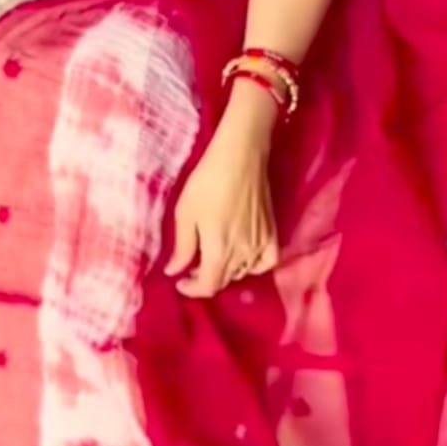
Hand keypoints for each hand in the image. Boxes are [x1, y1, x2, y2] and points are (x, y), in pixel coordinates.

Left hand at [165, 83, 279, 298]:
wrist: (240, 156)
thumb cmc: (207, 182)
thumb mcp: (185, 214)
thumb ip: (183, 247)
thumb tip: (174, 271)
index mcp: (219, 252)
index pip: (208, 286)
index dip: (192, 289)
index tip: (180, 281)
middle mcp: (243, 254)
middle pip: (225, 280)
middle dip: (206, 279)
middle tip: (191, 267)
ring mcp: (261, 244)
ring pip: (243, 272)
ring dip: (226, 272)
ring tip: (212, 258)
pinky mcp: (272, 232)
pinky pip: (266, 261)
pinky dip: (255, 266)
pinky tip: (244, 258)